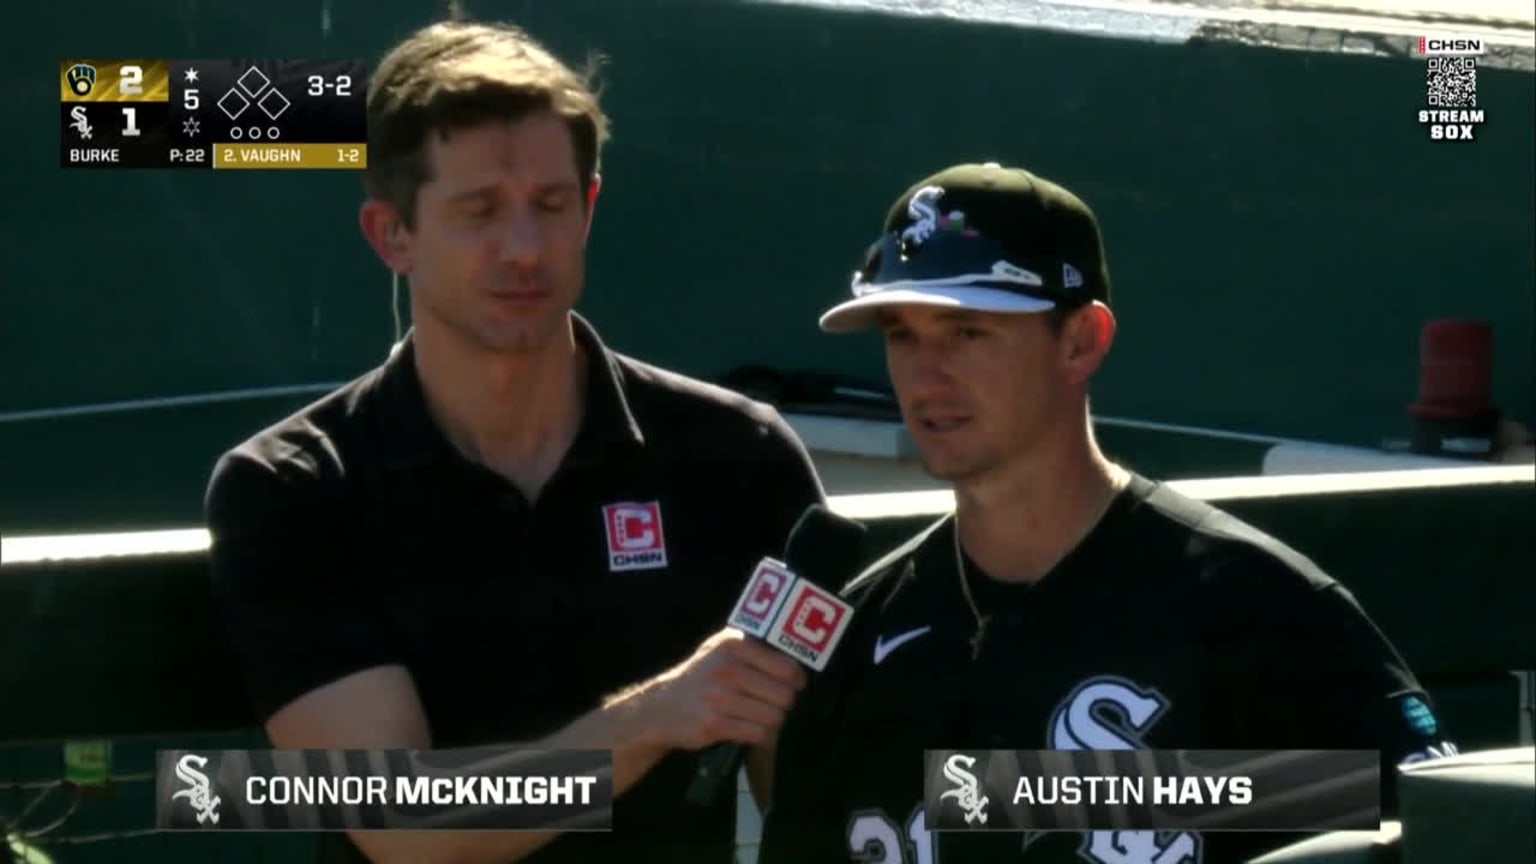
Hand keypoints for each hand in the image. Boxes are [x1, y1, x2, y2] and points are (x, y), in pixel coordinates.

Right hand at [642, 628, 806, 751]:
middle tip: (774, 704)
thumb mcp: (722, 649)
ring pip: (774, 717)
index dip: (797, 680)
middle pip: (785, 695)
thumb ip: (756, 648)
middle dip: (784, 703)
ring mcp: (719, 697)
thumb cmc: (703, 676)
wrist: (661, 707)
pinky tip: (749, 729)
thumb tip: (801, 663)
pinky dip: (759, 735)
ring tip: (760, 716)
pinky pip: (758, 733)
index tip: (794, 685)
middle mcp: (727, 668)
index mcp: (734, 644)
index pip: (787, 667)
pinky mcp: (714, 723)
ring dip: (772, 721)